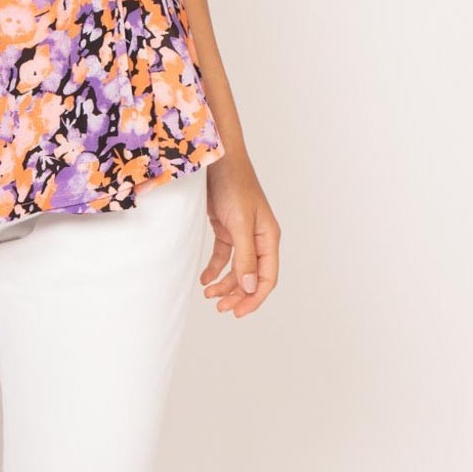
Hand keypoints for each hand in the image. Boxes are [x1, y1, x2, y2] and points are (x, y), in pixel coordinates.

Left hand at [199, 152, 280, 318]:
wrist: (216, 158)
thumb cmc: (234, 185)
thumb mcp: (240, 223)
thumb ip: (245, 256)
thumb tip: (249, 288)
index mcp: (268, 237)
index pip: (267, 277)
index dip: (254, 297)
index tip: (238, 313)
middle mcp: (258, 237)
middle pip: (251, 276)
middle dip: (238, 294)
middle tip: (220, 309)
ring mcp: (242, 233)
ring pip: (237, 268)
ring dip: (225, 284)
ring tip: (209, 295)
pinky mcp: (226, 227)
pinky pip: (223, 255)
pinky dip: (215, 268)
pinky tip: (204, 278)